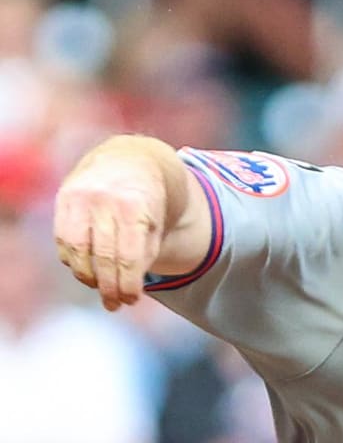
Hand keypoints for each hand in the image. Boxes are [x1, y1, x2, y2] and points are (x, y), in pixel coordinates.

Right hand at [54, 154, 165, 310]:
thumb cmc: (147, 201)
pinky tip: (85, 271)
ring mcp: (81, 198)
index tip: (131, 300)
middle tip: (114, 304)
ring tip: (100, 289)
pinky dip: (73, 261)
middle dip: (109, 286)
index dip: (128, 283)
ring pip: (78, 251)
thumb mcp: (157, 223)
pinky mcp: (64, 199)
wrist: (129, 161)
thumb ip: (145, 253)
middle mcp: (105, 200)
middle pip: (102, 256)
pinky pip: (63, 240)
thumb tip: (128, 289)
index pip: (128, 256)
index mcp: (134, 206)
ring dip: (88, 277)